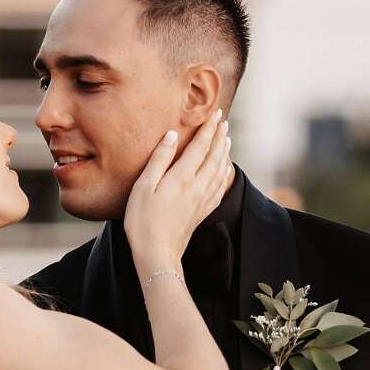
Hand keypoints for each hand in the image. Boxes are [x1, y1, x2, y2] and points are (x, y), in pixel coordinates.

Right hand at [123, 109, 232, 273]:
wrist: (158, 254)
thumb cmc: (143, 221)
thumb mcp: (143, 187)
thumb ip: (159, 159)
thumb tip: (172, 135)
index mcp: (182, 177)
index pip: (201, 146)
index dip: (209, 129)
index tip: (216, 114)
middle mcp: (197, 187)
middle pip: (214, 156)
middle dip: (219, 137)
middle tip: (224, 122)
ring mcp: (202, 200)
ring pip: (220, 171)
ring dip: (224, 153)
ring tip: (227, 141)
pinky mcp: (203, 212)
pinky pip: (220, 188)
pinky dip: (225, 174)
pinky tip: (226, 171)